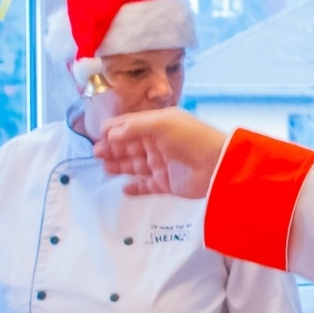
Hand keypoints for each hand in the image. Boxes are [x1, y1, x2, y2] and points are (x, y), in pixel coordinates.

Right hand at [93, 109, 226, 197]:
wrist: (217, 165)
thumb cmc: (191, 138)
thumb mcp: (161, 123)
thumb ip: (132, 127)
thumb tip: (110, 134)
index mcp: (159, 126)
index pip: (131, 126)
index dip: (114, 130)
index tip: (97, 136)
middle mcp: (159, 144)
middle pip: (130, 147)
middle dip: (112, 149)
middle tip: (96, 154)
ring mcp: (163, 165)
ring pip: (135, 166)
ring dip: (119, 166)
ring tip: (105, 167)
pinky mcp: (167, 184)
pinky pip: (147, 187)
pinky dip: (135, 188)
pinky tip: (123, 188)